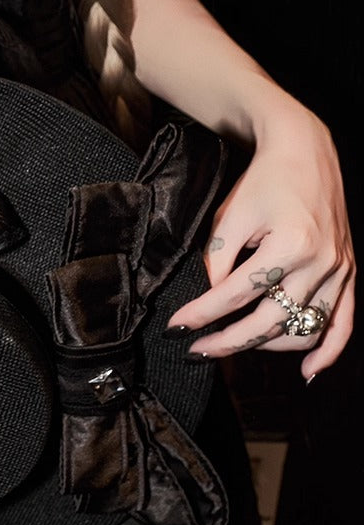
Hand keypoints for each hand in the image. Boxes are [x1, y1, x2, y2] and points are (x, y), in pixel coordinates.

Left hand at [166, 105, 354, 377]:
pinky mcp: (349, 273)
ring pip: (303, 329)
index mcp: (290, 243)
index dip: (203, 314)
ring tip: (234, 344)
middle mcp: (321, 262)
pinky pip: (344, 323)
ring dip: (268, 346)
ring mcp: (340, 270)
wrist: (305, 152)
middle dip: (228, 341)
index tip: (178, 326)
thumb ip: (218, 259)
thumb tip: (210, 298)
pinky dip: (328, 351)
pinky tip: (308, 372)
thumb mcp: (231, 214)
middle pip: (271, 321)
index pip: (237, 294)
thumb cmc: (264, 180)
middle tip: (198, 348)